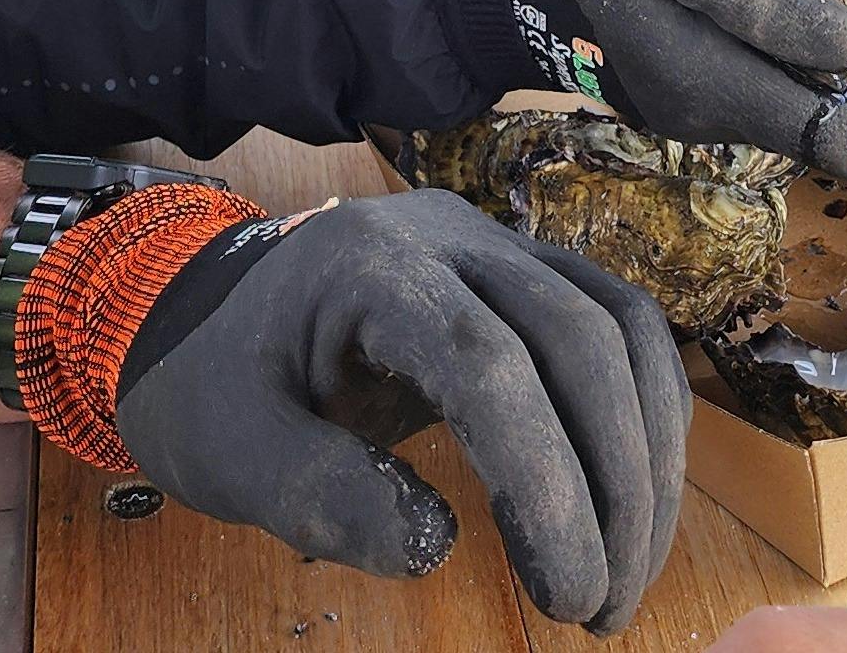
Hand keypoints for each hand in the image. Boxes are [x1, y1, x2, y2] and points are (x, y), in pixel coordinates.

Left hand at [115, 190, 686, 635]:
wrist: (202, 315)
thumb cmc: (211, 386)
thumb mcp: (226, 450)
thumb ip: (317, 494)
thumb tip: (434, 544)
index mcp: (364, 266)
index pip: (485, 361)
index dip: (544, 480)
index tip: (566, 592)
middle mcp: (448, 235)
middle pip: (578, 337)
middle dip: (615, 483)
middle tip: (602, 611)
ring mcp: (494, 244)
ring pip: (620, 327)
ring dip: (645, 458)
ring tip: (625, 576)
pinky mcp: (523, 273)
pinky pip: (617, 327)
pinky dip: (642, 421)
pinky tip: (628, 508)